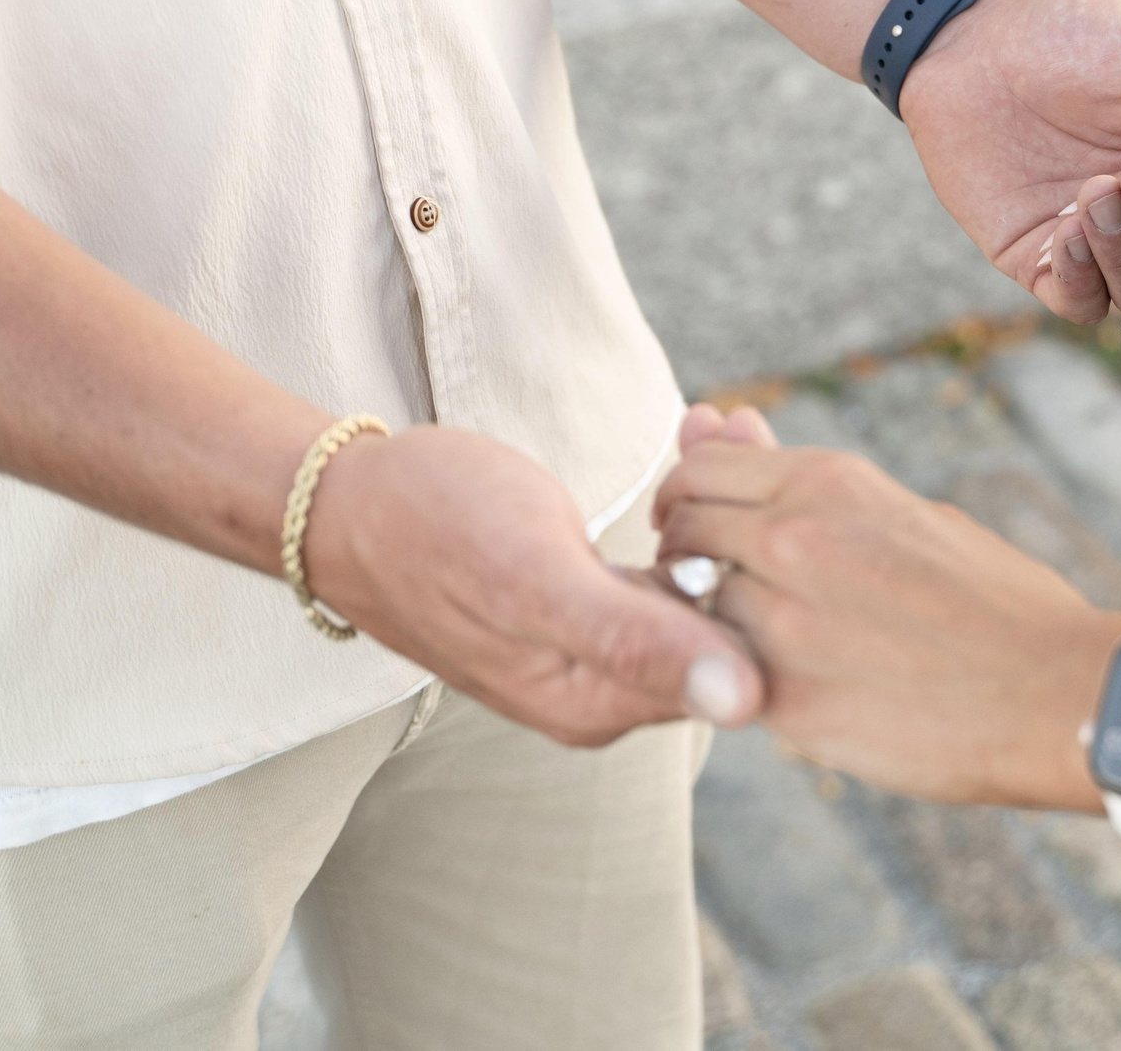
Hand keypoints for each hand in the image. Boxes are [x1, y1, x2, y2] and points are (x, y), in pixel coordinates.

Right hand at [303, 424, 761, 745]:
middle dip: (752, 526)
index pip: (733, 664)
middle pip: (720, 620)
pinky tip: (697, 436)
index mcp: (602, 705)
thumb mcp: (538, 580)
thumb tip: (744, 701)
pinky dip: (688, 504)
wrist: (342, 504)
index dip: (765, 572)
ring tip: (729, 416)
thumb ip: (637, 641)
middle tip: (753, 424)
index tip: (778, 479)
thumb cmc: (430, 531)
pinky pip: (661, 562)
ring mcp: (594, 650)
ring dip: (724, 502)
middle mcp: (605, 693)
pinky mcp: (584, 606)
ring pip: (697, 582)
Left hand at [655, 419, 1120, 807]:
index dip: (687, 498)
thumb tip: (724, 421)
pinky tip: (787, 686)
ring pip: (693, 609)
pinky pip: (720, 678)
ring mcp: (779, 625)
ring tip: (761, 641)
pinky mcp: (783, 703)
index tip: (696, 524)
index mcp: (827, 484)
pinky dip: (732, 678)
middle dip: (682, 557)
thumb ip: (802, 486)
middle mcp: (790, 541)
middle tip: (710, 587)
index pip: (702, 470)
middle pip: (682, 535)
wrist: (1055, 693)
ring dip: (707, 622)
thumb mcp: (903, 515)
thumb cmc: (992, 601)